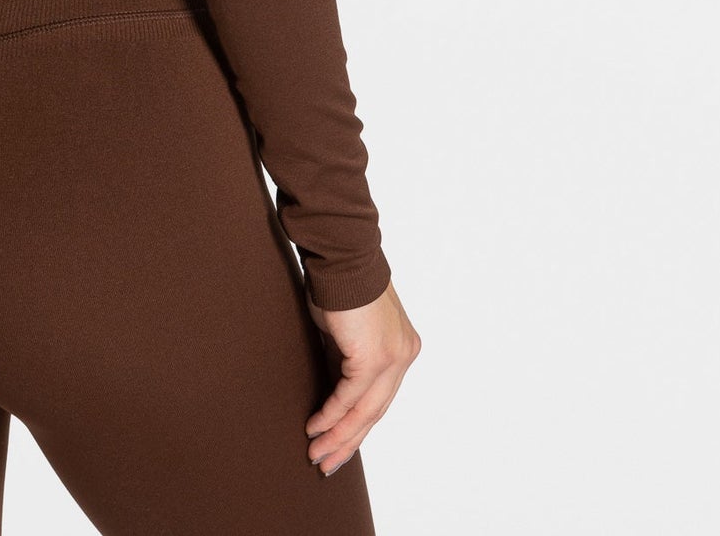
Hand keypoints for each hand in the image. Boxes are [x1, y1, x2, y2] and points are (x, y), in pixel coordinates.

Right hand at [304, 279, 420, 475]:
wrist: (342, 256)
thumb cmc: (339, 283)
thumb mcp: (347, 329)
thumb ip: (348, 357)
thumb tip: (334, 388)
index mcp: (403, 348)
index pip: (381, 397)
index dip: (359, 424)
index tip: (339, 444)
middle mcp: (404, 355)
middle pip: (376, 410)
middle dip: (349, 440)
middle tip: (327, 462)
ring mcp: (393, 358)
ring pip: (366, 411)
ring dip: (338, 435)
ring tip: (317, 453)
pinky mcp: (374, 357)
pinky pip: (350, 397)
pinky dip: (331, 414)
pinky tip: (315, 426)